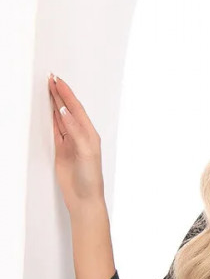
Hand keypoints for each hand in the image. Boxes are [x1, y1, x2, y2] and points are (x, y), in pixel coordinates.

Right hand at [48, 74, 105, 212]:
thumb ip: (75, 131)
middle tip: (51, 79)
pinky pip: (55, 130)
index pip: (76, 109)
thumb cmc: (91, 179)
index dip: (67, 94)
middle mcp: (81, 136)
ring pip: (61, 118)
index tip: (58, 81)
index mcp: (89, 134)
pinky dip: (52, 118)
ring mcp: (70, 142)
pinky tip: (50, 110)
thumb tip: (65, 112)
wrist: (84, 199)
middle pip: (68, 110)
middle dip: (60, 94)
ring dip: (55, 103)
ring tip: (49, 89)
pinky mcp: (62, 150)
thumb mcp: (86, 152)